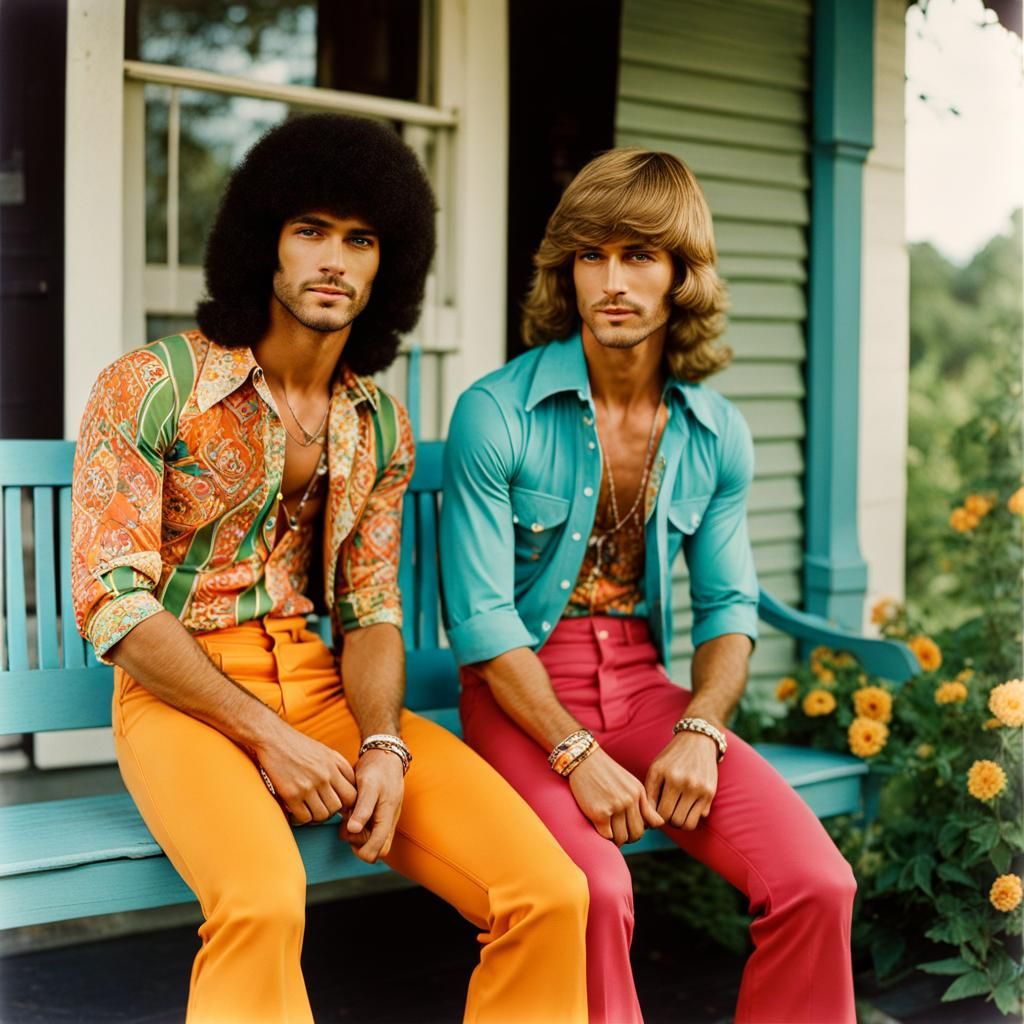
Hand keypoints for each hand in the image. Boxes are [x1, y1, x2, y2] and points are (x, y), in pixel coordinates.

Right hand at [254, 725, 355, 824]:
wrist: (273, 738)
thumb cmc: (299, 745)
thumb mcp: (326, 752)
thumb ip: (339, 768)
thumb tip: (347, 789)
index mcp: (336, 764)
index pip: (352, 793)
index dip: (347, 803)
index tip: (339, 804)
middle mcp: (325, 775)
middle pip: (339, 807)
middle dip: (332, 811)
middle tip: (322, 808)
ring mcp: (309, 785)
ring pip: (323, 815)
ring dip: (316, 816)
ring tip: (310, 810)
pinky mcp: (291, 794)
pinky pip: (305, 817)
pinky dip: (302, 819)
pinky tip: (297, 812)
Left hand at [343, 748, 405, 862]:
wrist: (384, 756)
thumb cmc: (377, 769)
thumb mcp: (369, 786)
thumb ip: (363, 809)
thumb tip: (353, 830)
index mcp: (387, 818)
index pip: (377, 851)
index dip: (361, 850)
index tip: (350, 830)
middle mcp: (387, 823)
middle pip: (373, 851)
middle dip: (357, 843)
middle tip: (348, 821)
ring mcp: (384, 820)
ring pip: (369, 842)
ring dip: (355, 833)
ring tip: (349, 812)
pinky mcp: (379, 816)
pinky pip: (368, 831)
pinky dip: (358, 826)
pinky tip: (352, 811)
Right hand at [568, 748, 663, 844]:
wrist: (583, 759)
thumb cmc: (605, 772)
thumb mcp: (630, 784)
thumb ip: (644, 804)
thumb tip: (659, 824)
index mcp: (639, 792)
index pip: (650, 824)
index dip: (639, 829)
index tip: (629, 827)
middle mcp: (629, 800)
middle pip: (637, 834)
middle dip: (628, 837)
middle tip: (617, 832)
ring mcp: (615, 806)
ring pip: (622, 838)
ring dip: (616, 839)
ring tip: (609, 831)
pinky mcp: (599, 813)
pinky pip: (607, 836)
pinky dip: (604, 836)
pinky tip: (600, 827)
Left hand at [644, 729, 719, 830]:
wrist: (698, 741)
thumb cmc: (672, 758)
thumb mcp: (656, 769)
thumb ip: (650, 793)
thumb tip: (650, 823)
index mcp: (665, 775)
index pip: (657, 812)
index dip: (655, 817)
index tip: (655, 812)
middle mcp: (682, 782)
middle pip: (672, 820)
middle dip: (667, 821)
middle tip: (666, 813)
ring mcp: (698, 788)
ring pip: (687, 824)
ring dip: (680, 823)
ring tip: (676, 814)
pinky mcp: (710, 792)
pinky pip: (700, 817)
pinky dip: (692, 817)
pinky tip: (687, 808)